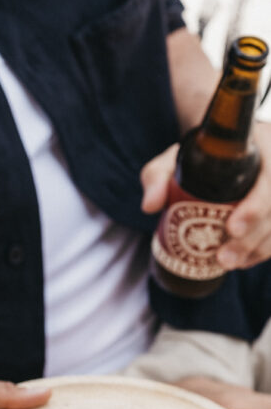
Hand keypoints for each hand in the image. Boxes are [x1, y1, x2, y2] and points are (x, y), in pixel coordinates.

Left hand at [141, 119, 270, 269]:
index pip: (268, 175)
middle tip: (224, 258)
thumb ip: (157, 177)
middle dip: (252, 237)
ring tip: (228, 264)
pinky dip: (261, 250)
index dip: (256, 204)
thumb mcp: (172, 161)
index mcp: (257, 145)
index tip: (231, 228)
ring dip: (257, 248)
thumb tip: (150, 206)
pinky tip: (242, 261)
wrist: (216, 155)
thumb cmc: (195, 156)